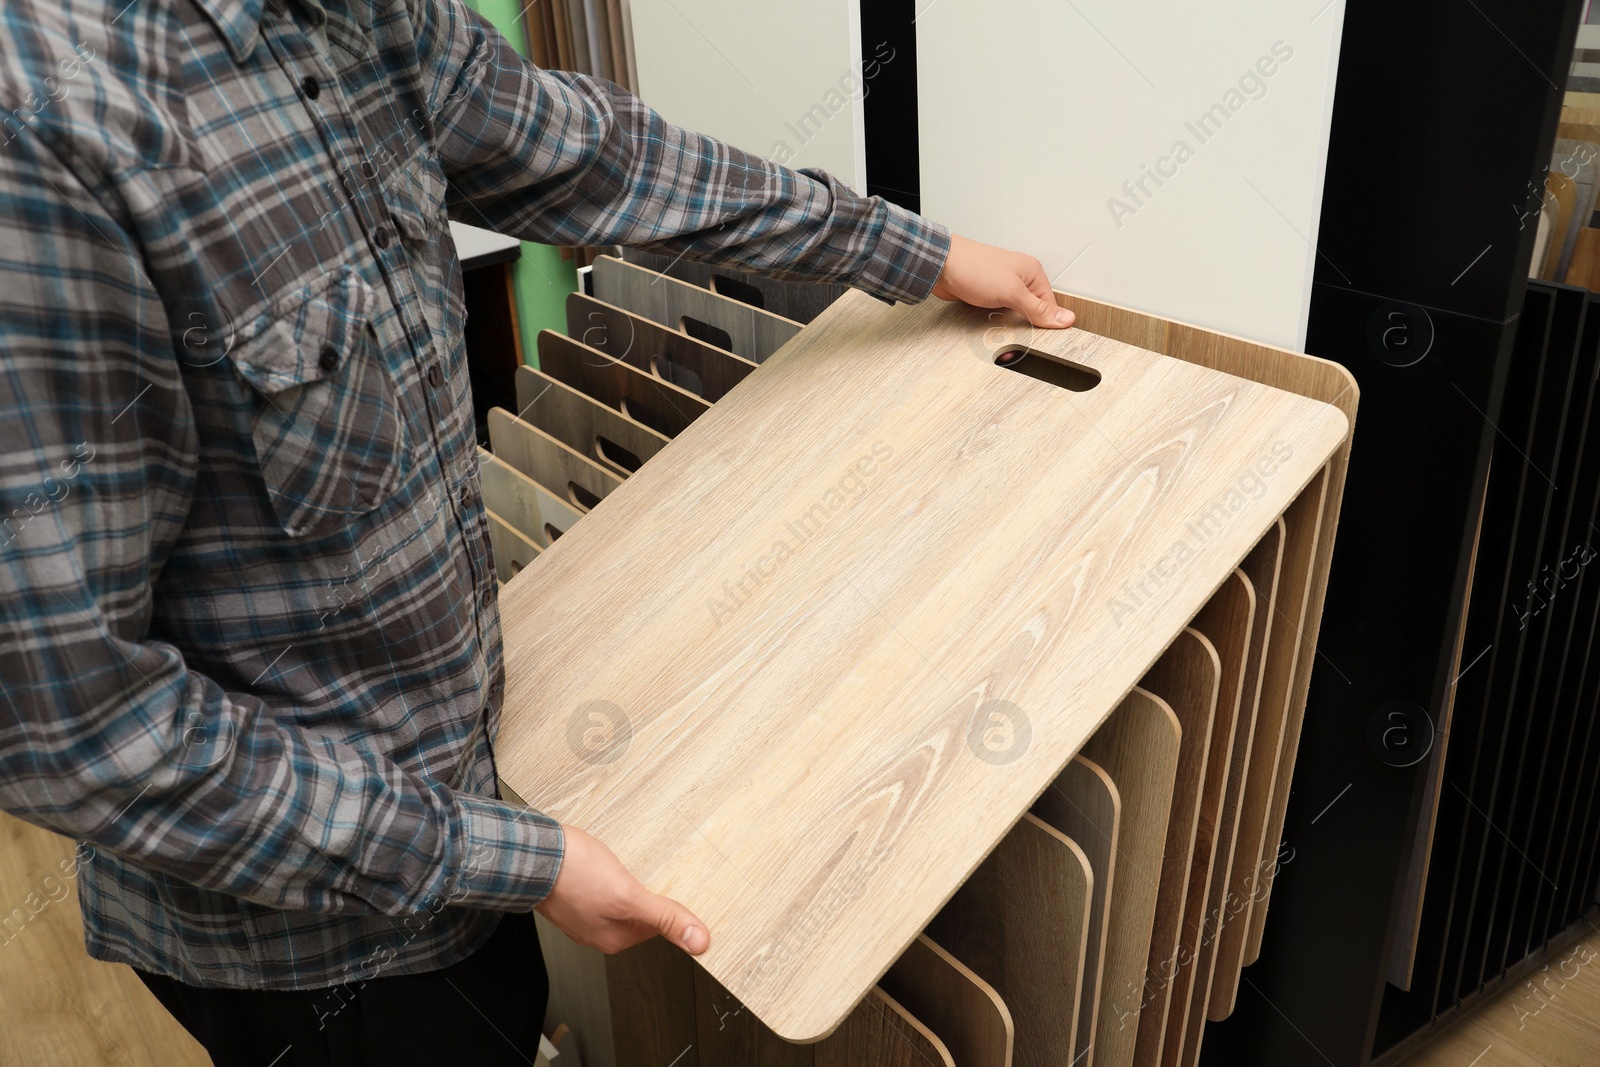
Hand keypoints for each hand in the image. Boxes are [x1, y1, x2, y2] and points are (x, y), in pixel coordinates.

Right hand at [534, 824, 709, 954]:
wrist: (530, 853)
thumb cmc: (572, 875)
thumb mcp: (628, 896)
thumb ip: (665, 917)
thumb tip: (698, 942)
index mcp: (614, 939)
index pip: (657, 925)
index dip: (667, 902)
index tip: (671, 884)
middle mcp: (598, 931)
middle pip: (639, 911)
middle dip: (646, 889)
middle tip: (646, 869)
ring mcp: (583, 912)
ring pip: (620, 897)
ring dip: (626, 880)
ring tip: (621, 863)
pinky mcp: (573, 892)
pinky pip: (602, 886)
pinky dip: (608, 873)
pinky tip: (604, 861)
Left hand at [931, 234, 1075, 328]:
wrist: (940, 265)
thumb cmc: (973, 268)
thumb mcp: (1012, 292)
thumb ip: (1038, 308)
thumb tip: (1066, 318)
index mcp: (1032, 271)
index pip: (1049, 303)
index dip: (1045, 321)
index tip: (1041, 337)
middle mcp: (1019, 277)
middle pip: (1033, 308)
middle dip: (1026, 322)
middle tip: (1017, 331)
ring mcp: (1002, 285)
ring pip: (1015, 311)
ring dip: (1009, 322)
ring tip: (1001, 325)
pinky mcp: (987, 293)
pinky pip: (999, 311)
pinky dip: (995, 319)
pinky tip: (990, 322)